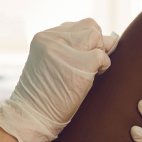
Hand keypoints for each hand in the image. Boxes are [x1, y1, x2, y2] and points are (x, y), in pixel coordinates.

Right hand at [0, 19, 118, 141]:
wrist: (30, 116)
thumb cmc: (43, 94)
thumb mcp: (50, 62)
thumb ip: (71, 47)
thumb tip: (110, 38)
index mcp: (44, 37)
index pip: (77, 26)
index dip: (86, 40)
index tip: (82, 56)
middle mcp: (52, 39)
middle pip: (90, 26)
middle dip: (96, 43)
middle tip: (90, 64)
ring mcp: (65, 52)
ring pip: (97, 37)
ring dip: (100, 53)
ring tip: (90, 70)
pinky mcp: (79, 67)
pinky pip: (102, 57)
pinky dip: (103, 67)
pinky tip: (93, 78)